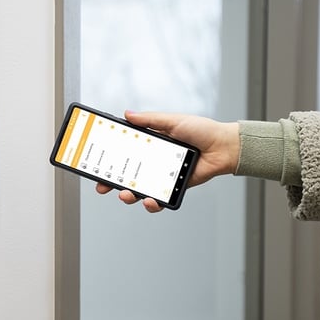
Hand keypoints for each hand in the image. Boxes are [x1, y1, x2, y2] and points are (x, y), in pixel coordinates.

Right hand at [96, 110, 239, 211]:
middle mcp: (154, 161)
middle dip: (111, 183)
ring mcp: (163, 177)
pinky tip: (151, 201)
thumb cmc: (201, 130)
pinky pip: (160, 200)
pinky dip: (153, 204)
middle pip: (126, 175)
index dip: (109, 159)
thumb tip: (127, 115)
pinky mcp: (175, 189)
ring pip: (140, 191)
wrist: (223, 147)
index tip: (95, 164)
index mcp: (151, 144)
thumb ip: (149, 120)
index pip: (124, 153)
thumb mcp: (172, 121)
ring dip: (129, 196)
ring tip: (126, 195)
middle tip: (102, 186)